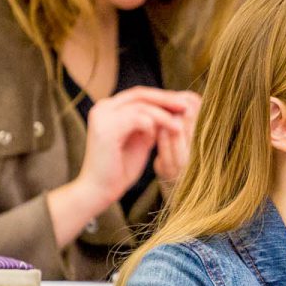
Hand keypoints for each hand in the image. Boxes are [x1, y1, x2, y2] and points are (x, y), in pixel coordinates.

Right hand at [74, 87, 199, 204]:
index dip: (162, 97)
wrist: (99, 190)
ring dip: (163, 115)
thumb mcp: (140, 141)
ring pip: (140, 105)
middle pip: (140, 94)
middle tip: (186, 107)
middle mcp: (103, 107)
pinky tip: (160, 136)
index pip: (140, 95)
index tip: (183, 104)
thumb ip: (151, 125)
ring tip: (179, 126)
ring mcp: (102, 116)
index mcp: (109, 108)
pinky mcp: (106, 128)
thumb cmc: (120, 169)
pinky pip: (136, 118)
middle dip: (166, 99)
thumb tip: (173, 112)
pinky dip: (153, 124)